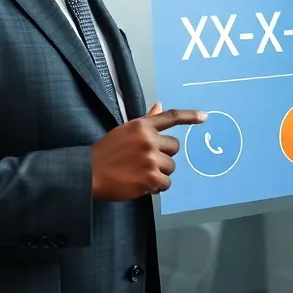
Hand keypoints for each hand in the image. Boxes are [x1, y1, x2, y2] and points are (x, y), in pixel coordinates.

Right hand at [90, 103, 207, 200]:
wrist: (87, 173)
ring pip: (171, 167)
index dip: (190, 116)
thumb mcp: (125, 131)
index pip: (171, 117)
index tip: (205, 116)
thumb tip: (159, 106)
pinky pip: (166, 183)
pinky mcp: (150, 178)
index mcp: (142, 126)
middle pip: (174, 147)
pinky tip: (142, 184)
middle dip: (164, 155)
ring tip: (140, 173)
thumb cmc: (106, 152)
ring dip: (160, 172)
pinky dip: (157, 186)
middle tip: (145, 161)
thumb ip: (146, 121)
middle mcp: (149, 140)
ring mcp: (150, 160)